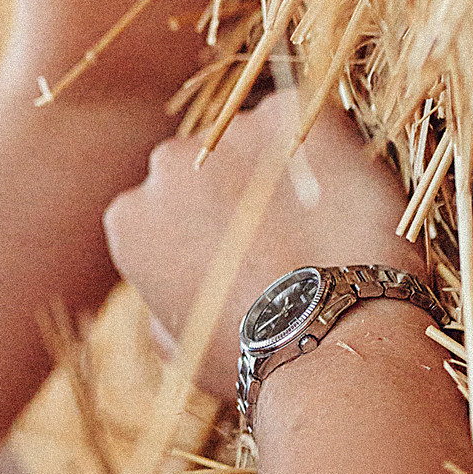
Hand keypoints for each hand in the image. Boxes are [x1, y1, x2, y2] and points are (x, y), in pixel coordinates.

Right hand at [103, 91, 430, 400]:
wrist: (330, 333)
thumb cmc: (254, 357)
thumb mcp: (181, 351)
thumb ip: (160, 310)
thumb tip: (163, 306)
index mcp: (129, 220)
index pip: (160, 208)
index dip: (200, 233)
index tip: (235, 259)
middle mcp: (167, 165)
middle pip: (202, 165)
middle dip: (234, 191)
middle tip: (281, 237)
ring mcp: (229, 134)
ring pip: (255, 140)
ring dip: (280, 168)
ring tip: (322, 219)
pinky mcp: (293, 116)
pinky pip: (307, 119)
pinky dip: (326, 144)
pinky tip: (343, 191)